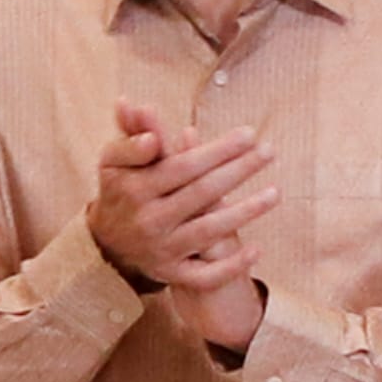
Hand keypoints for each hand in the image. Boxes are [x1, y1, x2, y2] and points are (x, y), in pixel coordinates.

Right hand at [91, 103, 269, 314]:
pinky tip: (257, 248)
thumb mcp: (116, 160)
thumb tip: (137, 105)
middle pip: (201, 194)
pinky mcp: (170, 274)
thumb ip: (131, 133)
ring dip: (244, 213)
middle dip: (238, 171)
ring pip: (208, 231)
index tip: (248, 134)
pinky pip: (204, 276)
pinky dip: (230, 265)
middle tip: (269, 151)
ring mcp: (160, 250)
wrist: (106, 246)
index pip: (183, 166)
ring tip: (276, 192)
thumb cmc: (122, 191)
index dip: (218, 150)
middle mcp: (148, 220)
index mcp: (135, 189)